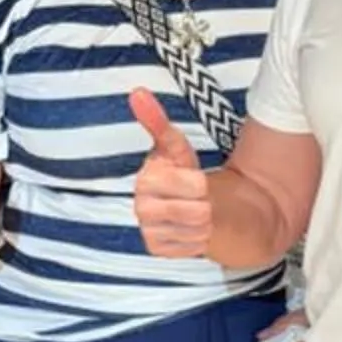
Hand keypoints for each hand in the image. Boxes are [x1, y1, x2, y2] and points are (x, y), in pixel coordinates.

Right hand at [129, 89, 211, 259]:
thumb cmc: (182, 173)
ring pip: (195, 231)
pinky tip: (190, 229)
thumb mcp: (177, 147)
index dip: (200, 184)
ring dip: (203, 223)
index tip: (196, 179)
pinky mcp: (156, 249)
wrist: (185, 206)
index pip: (192, 185)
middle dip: (204, 204)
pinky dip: (197, 239)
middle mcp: (141, 206)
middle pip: (196, 211)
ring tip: (196, 213)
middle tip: (198, 199)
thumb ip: (157, 122)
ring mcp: (147, 230)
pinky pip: (190, 247)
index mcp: (145, 179)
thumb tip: (137, 92)